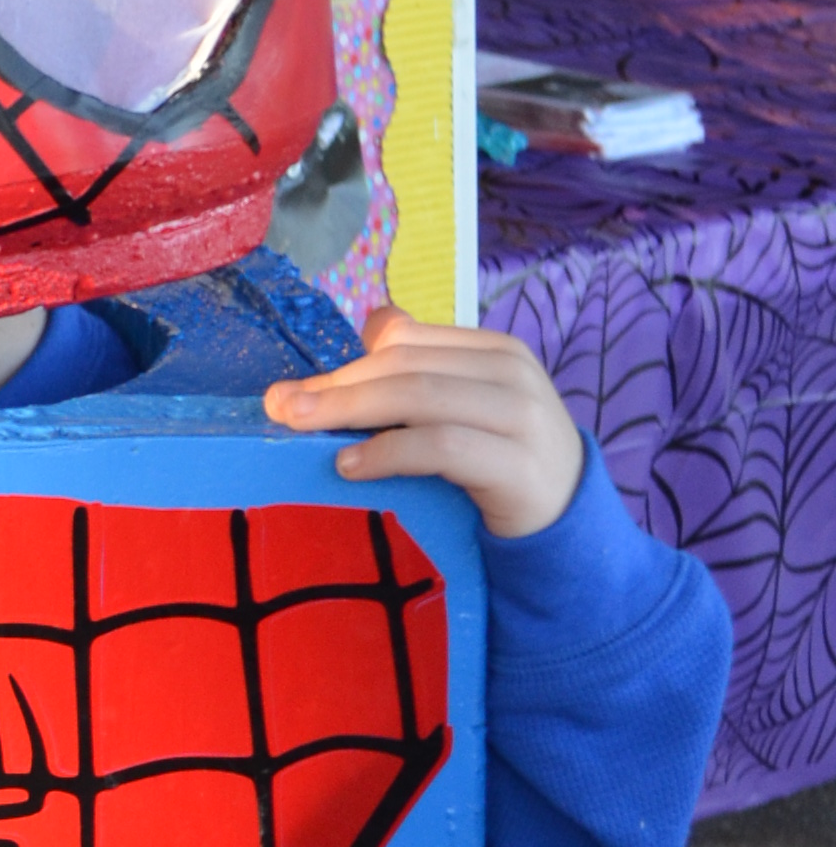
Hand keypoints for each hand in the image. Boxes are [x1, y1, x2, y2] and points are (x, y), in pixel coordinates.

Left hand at [262, 311, 584, 539]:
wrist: (565, 520)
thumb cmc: (501, 465)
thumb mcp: (464, 410)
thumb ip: (423, 373)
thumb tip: (369, 327)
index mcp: (492, 351)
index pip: (408, 340)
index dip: (347, 360)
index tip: (295, 391)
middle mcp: (508, 371)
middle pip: (406, 364)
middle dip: (337, 386)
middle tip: (281, 407)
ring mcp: (517, 414)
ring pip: (419, 396)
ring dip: (352, 410)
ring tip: (301, 430)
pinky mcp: (515, 462)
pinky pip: (441, 445)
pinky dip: (389, 451)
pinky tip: (352, 466)